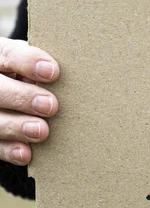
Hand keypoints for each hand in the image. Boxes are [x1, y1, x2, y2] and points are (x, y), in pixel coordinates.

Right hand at [0, 38, 58, 165]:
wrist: (15, 93)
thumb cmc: (34, 75)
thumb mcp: (36, 64)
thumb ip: (46, 67)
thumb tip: (83, 72)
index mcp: (0, 57)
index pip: (8, 55)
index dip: (27, 62)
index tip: (53, 72)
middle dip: (22, 97)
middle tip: (51, 106)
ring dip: (16, 126)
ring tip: (41, 131)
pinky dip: (9, 150)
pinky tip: (26, 153)